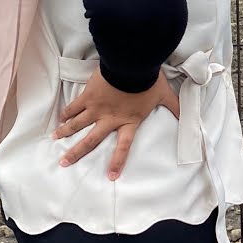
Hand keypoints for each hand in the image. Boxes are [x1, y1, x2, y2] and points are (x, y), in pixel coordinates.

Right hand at [53, 67, 180, 179]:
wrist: (132, 65)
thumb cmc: (149, 81)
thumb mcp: (164, 95)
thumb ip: (175, 107)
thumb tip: (187, 116)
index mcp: (129, 121)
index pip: (123, 146)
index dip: (117, 162)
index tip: (110, 177)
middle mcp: (110, 119)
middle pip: (91, 140)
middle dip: (76, 153)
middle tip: (64, 163)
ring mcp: (96, 108)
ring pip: (77, 124)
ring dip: (65, 132)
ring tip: (54, 140)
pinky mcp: (88, 96)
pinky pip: (74, 107)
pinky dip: (66, 113)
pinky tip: (59, 118)